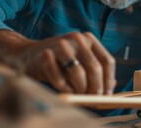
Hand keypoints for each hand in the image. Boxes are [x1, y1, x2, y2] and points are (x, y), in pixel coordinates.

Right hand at [0, 30, 115, 94]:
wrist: (30, 55)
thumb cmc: (60, 62)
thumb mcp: (80, 62)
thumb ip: (95, 72)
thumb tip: (110, 89)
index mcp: (89, 39)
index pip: (107, 61)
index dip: (108, 80)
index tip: (107, 94)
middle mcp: (78, 39)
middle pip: (95, 68)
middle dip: (96, 88)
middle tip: (94, 100)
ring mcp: (62, 45)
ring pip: (78, 73)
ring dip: (79, 89)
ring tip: (76, 93)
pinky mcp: (46, 54)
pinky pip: (59, 78)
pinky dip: (63, 88)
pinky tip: (63, 88)